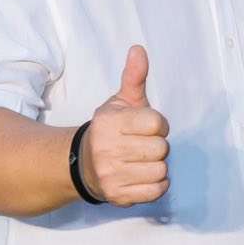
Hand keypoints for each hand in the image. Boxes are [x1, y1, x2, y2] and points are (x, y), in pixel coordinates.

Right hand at [83, 45, 169, 205]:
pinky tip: (143, 175)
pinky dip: (156, 184)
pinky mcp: (118, 195)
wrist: (82, 164)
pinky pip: (156, 190)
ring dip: (157, 166)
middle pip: (161, 148)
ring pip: (161, 169)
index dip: (158, 125)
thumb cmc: (110, 131)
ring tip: (141, 161)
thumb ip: (134, 77)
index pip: (157, 123)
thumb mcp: (120, 102)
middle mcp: (107, 149)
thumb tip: (139, 50)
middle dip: (157, 146)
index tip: (146, 127)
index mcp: (109, 123)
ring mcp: (111, 174)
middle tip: (142, 146)